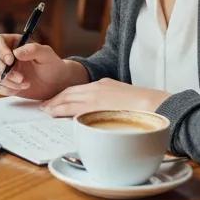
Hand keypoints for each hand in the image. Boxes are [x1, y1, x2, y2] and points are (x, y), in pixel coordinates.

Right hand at [0, 35, 86, 100]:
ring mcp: (5, 71)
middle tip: (21, 77)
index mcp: (14, 43)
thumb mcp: (47, 54)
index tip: (10, 60)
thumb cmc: (52, 65)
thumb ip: (33, 49)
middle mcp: (6, 56)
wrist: (56, 84)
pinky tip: (20, 89)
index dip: (0, 49)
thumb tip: (16, 52)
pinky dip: (7, 89)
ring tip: (26, 83)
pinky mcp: (6, 84)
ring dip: (8, 81)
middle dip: (4, 69)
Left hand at [39, 77, 171, 117]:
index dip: (66, 95)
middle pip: (69, 92)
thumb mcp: (125, 98)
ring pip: (68, 99)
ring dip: (54, 104)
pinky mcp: (94, 108)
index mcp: (104, 85)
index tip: (58, 99)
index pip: (79, 89)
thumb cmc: (145, 106)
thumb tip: (108, 113)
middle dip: (56, 99)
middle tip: (45, 105)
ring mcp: (95, 98)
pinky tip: (53, 114)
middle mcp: (97, 89)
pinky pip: (73, 109)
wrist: (154, 105)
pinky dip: (60, 111)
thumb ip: (113, 102)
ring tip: (44, 110)